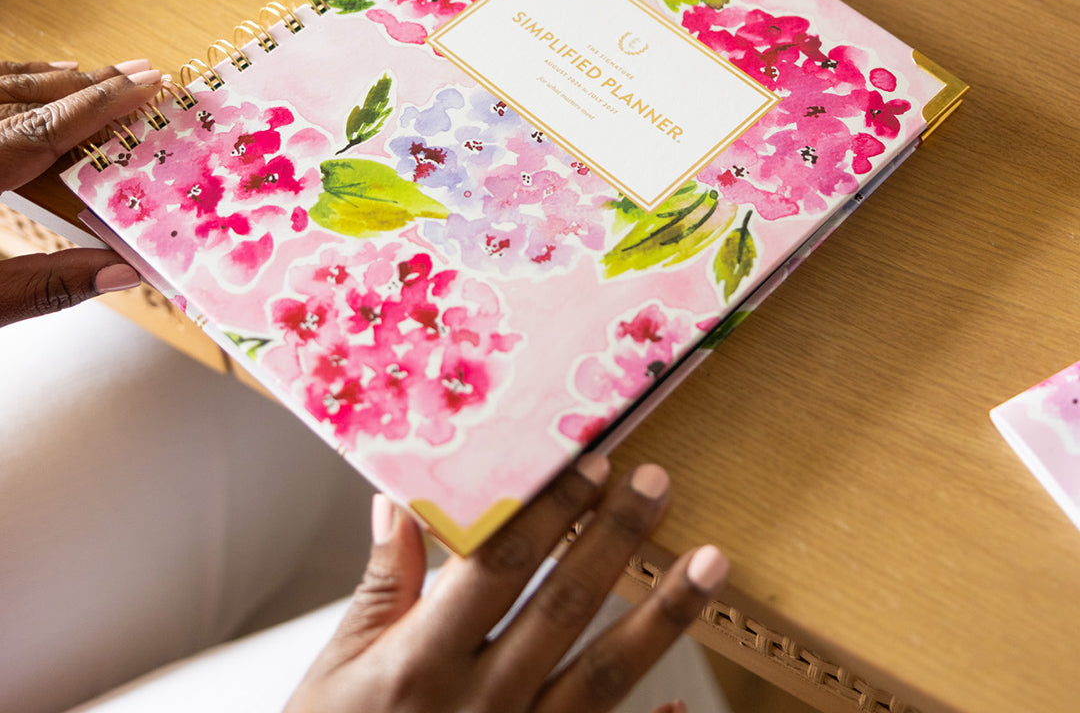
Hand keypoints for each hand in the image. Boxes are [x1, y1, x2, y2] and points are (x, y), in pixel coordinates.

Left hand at [0, 58, 162, 327]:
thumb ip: (52, 284)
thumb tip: (129, 273)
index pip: (41, 128)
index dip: (101, 104)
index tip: (149, 83)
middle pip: (19, 99)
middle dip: (84, 85)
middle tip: (141, 74)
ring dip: (44, 80)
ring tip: (95, 74)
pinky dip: (4, 82)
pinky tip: (27, 80)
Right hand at [286, 459, 727, 712]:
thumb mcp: (338, 666)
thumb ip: (381, 585)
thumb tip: (400, 503)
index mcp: (422, 661)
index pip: (497, 567)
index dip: (547, 514)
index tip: (589, 465)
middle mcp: (479, 703)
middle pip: (561, 607)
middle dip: (612, 539)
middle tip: (654, 481)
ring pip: (603, 676)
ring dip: (663, 615)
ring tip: (711, 562)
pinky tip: (696, 695)